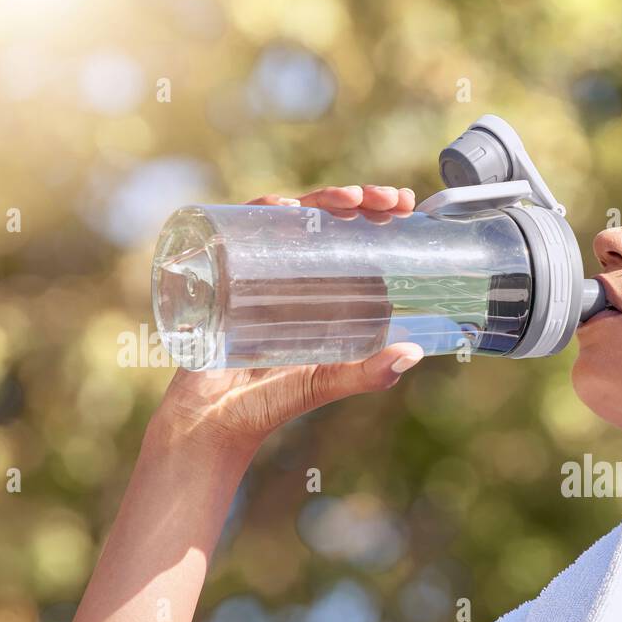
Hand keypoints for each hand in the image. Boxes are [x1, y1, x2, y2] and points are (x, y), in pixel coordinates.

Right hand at [156, 185, 422, 452]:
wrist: (208, 422)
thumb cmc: (265, 404)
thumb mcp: (324, 383)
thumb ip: (365, 374)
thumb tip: (413, 354)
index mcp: (317, 292)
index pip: (350, 241)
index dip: (377, 216)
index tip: (405, 204)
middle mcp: (288, 274)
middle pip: (324, 221)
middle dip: (358, 199)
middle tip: (390, 200)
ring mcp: (254, 269)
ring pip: (289, 217)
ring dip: (320, 199)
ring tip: (350, 200)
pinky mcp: (222, 271)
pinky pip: (240, 229)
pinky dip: (262, 211)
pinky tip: (286, 208)